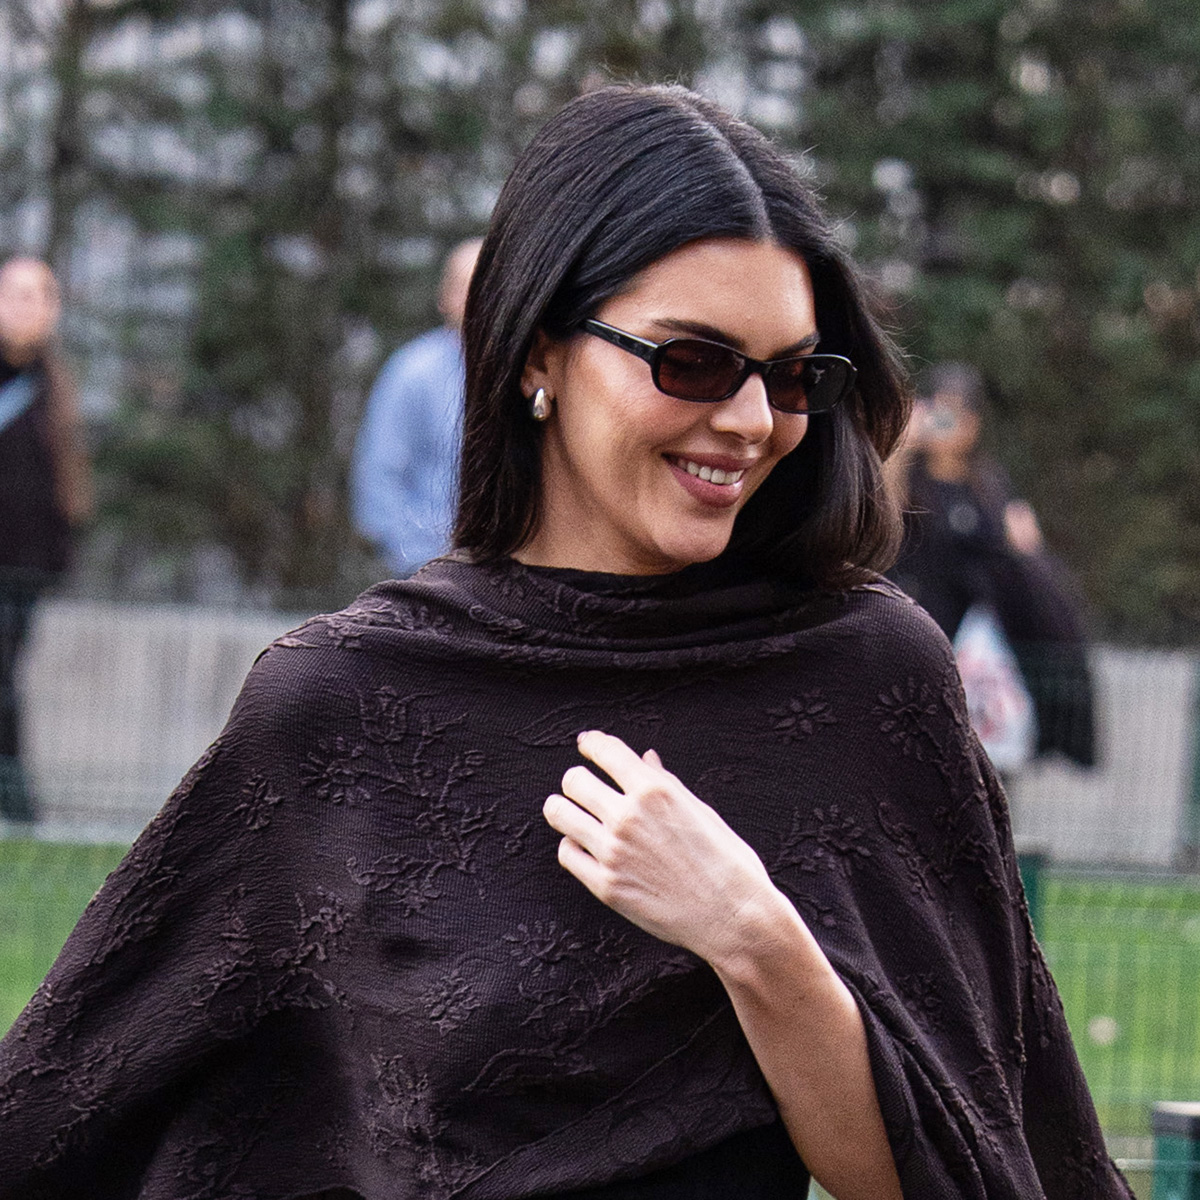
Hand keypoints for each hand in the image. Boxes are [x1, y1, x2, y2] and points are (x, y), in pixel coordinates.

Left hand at [542, 729, 780, 964]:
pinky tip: (585, 846)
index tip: (587, 744)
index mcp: (654, 791)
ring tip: (574, 813)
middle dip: (577, 780)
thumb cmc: (727, 863)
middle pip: (573, 780)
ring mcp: (612, 852)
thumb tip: (646, 759)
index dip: (592, 743)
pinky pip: (566, 853)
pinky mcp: (605, 885)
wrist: (734, 917)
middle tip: (583, 786)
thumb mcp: (701, 811)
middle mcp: (627, 816)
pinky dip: (572, 846)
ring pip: (559, 813)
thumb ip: (665, 782)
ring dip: (564, 809)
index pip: (605, 751)